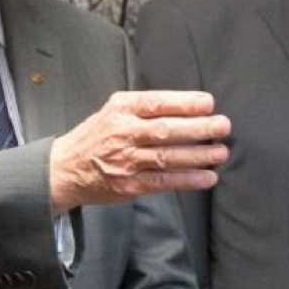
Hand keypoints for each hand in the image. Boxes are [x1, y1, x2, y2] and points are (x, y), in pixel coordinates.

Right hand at [49, 90, 229, 211]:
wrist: (65, 168)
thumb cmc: (98, 134)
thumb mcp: (115, 109)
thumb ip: (146, 107)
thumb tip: (191, 106)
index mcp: (122, 109)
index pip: (157, 103)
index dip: (185, 103)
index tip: (209, 103)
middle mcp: (123, 133)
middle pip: (166, 130)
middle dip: (199, 128)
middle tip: (223, 126)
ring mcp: (125, 161)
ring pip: (167, 157)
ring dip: (198, 156)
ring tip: (221, 153)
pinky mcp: (129, 185)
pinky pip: (163, 182)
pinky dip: (187, 180)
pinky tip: (207, 177)